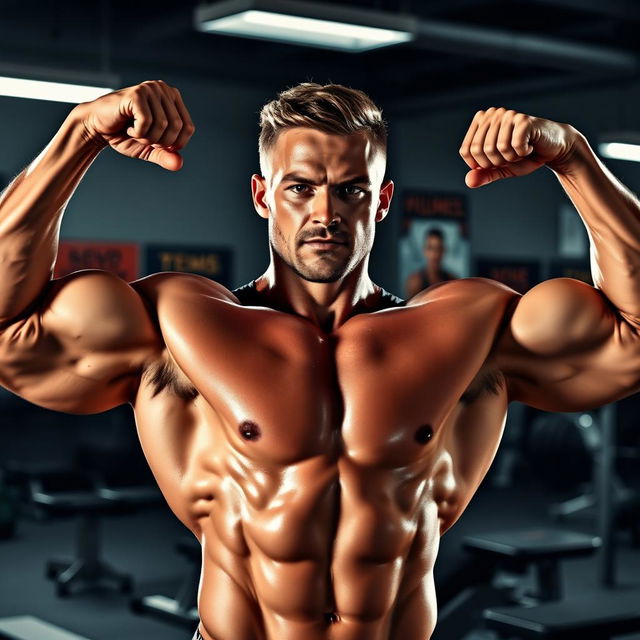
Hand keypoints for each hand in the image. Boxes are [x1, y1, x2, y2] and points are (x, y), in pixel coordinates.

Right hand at [74, 80, 195, 170]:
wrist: (96, 127)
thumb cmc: (124, 135)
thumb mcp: (150, 150)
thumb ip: (166, 156)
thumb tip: (179, 164)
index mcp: (172, 98)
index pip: (188, 128)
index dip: (175, 143)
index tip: (157, 143)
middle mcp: (163, 89)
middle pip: (177, 127)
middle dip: (160, 142)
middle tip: (144, 138)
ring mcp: (150, 89)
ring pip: (163, 125)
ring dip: (147, 138)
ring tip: (135, 132)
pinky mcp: (137, 93)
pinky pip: (147, 122)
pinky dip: (138, 132)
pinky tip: (128, 127)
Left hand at [459, 107, 578, 187]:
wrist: (552, 149)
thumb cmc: (524, 156)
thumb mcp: (500, 168)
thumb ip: (483, 174)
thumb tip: (469, 181)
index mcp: (481, 122)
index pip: (466, 150)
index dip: (480, 164)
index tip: (495, 161)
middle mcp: (493, 114)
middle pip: (479, 150)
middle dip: (495, 162)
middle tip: (510, 156)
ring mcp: (508, 115)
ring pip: (496, 148)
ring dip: (510, 158)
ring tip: (520, 150)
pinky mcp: (524, 120)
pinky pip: (513, 146)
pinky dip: (522, 153)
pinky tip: (529, 146)